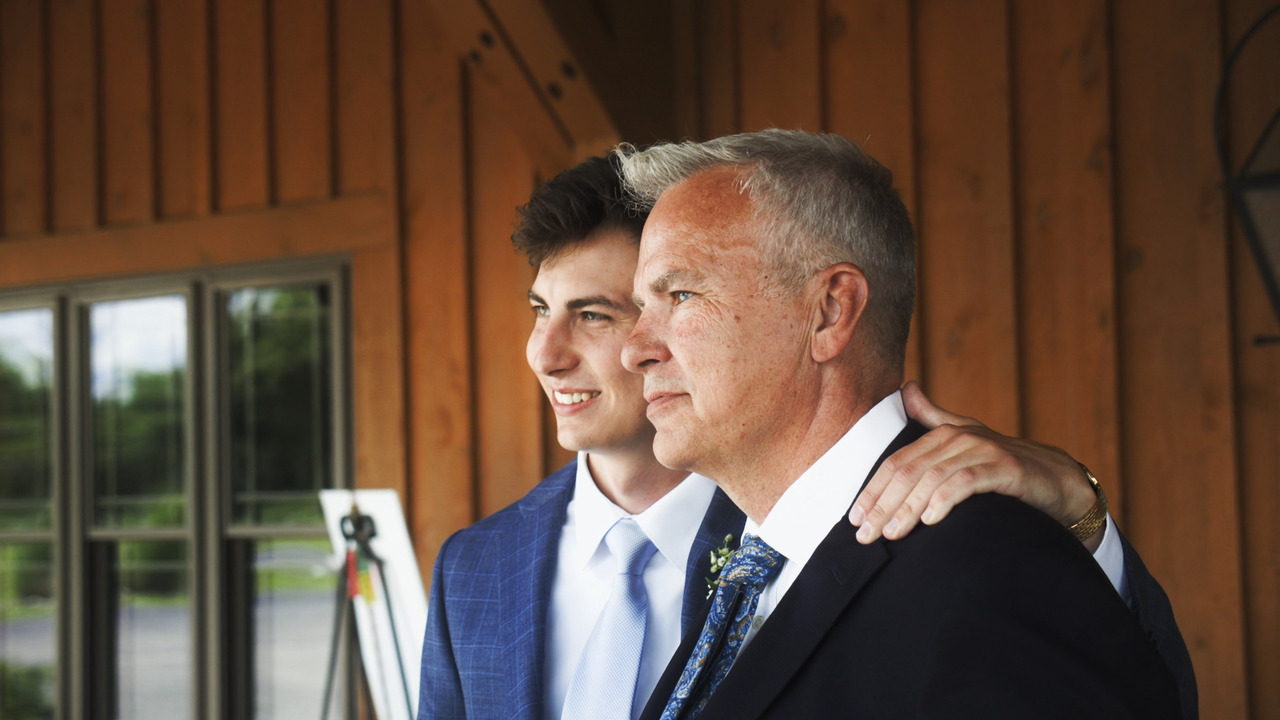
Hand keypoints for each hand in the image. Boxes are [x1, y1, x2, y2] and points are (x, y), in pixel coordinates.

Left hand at [848, 381, 1102, 550]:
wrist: (1057, 480)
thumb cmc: (1003, 466)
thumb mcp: (966, 440)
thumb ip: (933, 418)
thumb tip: (906, 389)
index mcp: (943, 434)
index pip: (896, 463)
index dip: (872, 490)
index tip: (854, 519)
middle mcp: (959, 437)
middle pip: (908, 472)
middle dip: (882, 505)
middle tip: (864, 535)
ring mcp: (982, 450)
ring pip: (932, 478)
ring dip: (906, 509)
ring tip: (890, 534)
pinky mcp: (1005, 467)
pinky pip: (966, 482)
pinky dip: (944, 500)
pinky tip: (929, 519)